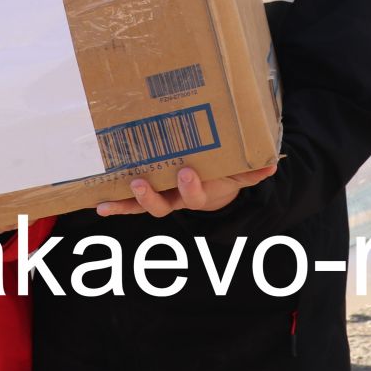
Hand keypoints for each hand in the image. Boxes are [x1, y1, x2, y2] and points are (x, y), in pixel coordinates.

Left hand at [95, 164, 278, 216]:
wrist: (211, 183)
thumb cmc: (222, 173)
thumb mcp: (237, 172)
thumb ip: (251, 171)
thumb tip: (273, 164)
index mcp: (199, 194)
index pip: (194, 196)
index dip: (190, 188)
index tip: (187, 172)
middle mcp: (176, 199)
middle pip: (161, 206)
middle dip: (150, 197)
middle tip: (140, 182)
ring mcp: (161, 197)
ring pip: (143, 205)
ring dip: (128, 202)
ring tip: (110, 198)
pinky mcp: (147, 191)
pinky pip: (128, 202)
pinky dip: (115, 205)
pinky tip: (97, 204)